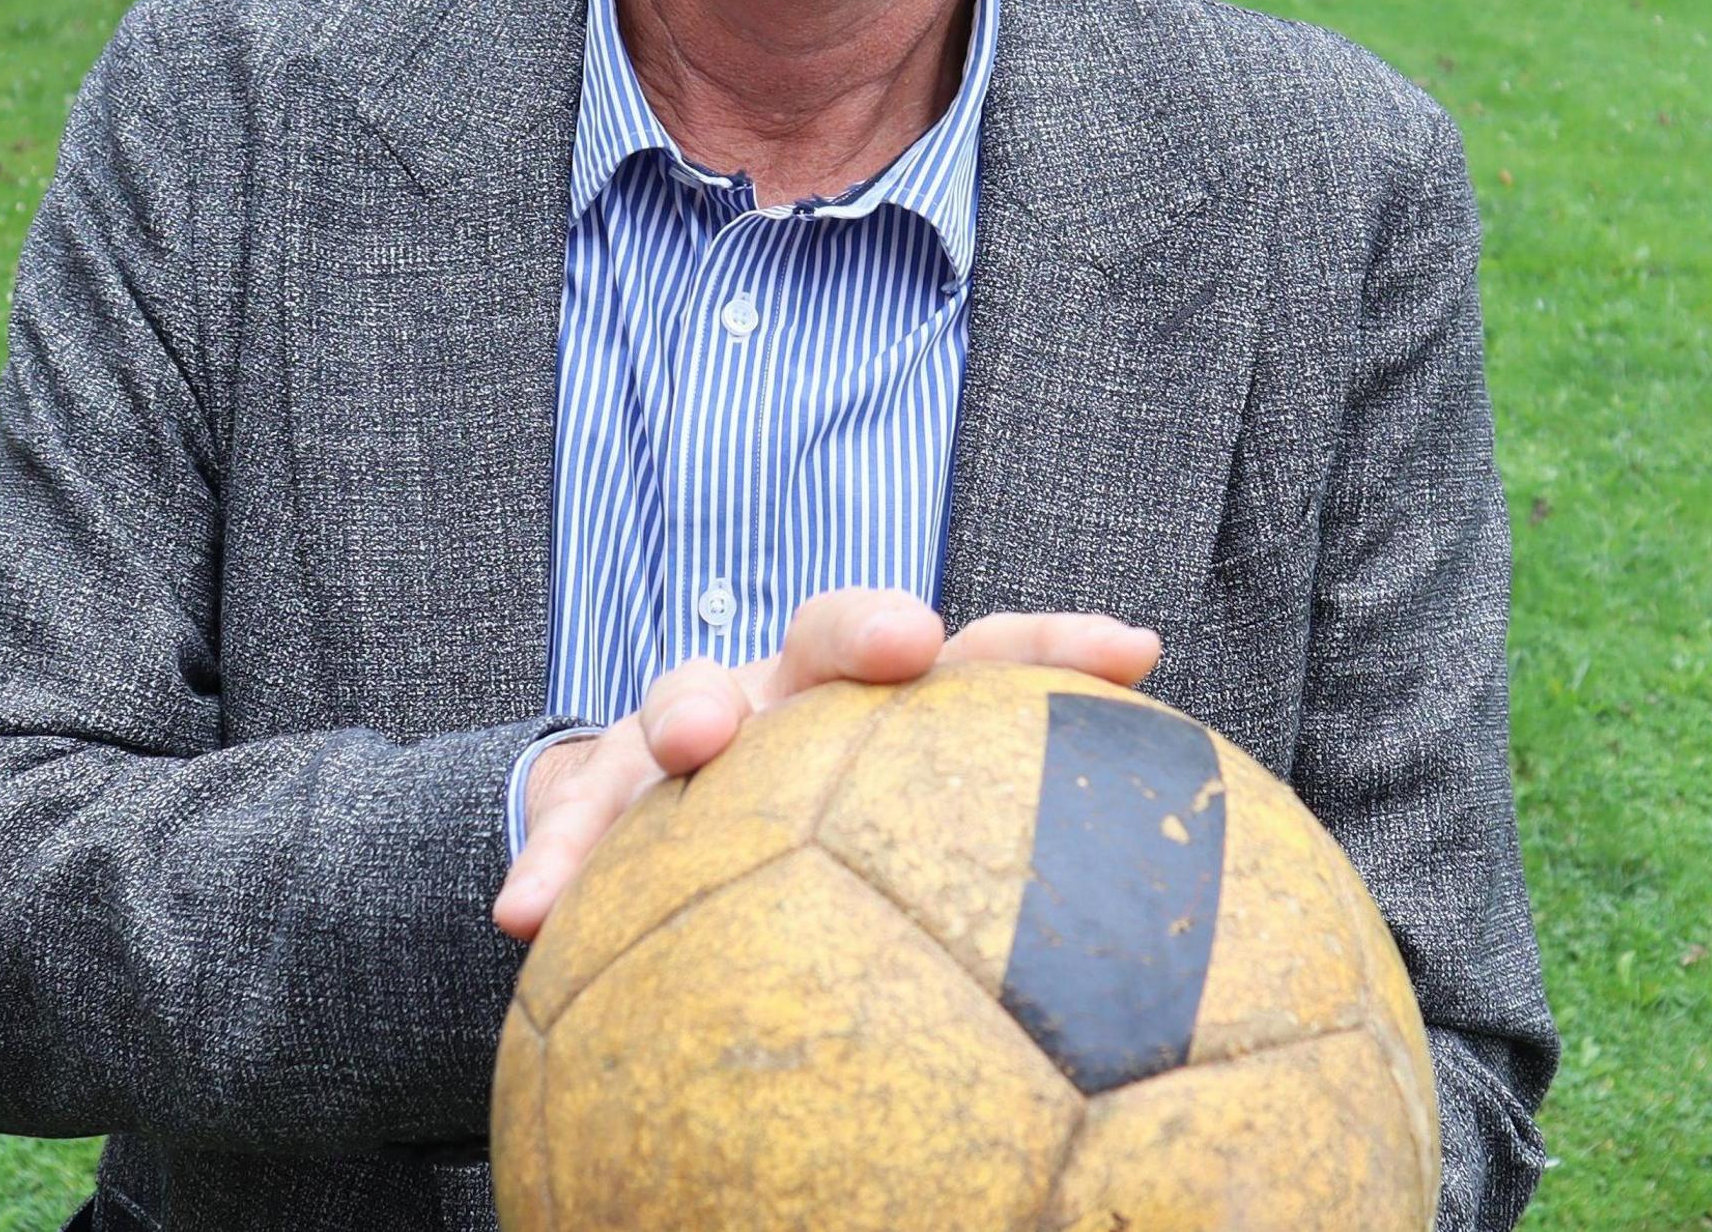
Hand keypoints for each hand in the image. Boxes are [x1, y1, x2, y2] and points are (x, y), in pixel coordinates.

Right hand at [490, 586, 1159, 940]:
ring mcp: (701, 723)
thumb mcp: (909, 899)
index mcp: (894, 714)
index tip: (1134, 652)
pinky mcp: (603, 778)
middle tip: (902, 642)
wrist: (670, 842)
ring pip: (691, 694)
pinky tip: (524, 913)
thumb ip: (1007, 920)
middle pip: (839, 638)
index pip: (995, 661)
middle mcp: (804, 696)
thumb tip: (1188, 1083)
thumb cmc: (830, 889)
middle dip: (870, 628)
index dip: (1062, 648)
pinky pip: (574, 813)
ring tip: (693, 741)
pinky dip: (555, 852)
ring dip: (693, 706)